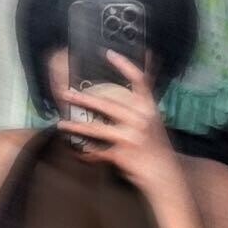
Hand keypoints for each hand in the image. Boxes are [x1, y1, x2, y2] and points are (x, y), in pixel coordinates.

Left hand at [59, 53, 182, 194]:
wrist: (166, 174)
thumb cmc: (157, 147)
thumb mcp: (154, 121)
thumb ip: (141, 106)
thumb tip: (130, 91)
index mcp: (149, 108)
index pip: (139, 80)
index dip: (124, 65)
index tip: (108, 54)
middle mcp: (141, 119)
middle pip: (108, 103)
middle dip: (85, 98)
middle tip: (67, 92)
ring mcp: (131, 136)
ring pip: (98, 127)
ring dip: (77, 125)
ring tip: (62, 123)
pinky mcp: (123, 153)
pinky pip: (99, 151)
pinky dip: (86, 154)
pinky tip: (75, 151)